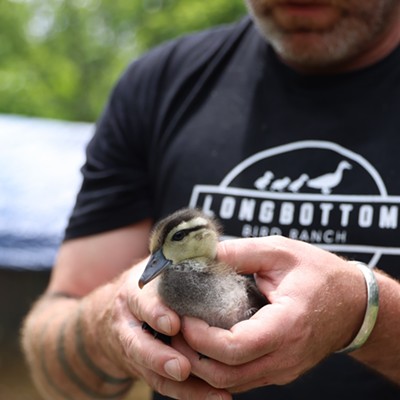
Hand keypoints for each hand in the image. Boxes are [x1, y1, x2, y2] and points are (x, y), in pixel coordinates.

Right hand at [92, 258, 230, 399]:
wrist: (107, 316)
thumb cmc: (146, 286)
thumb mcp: (155, 266)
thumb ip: (179, 256)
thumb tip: (213, 241)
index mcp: (136, 291)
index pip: (142, 301)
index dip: (155, 312)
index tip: (173, 323)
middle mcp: (129, 320)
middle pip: (138, 343)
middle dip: (158, 356)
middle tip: (183, 367)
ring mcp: (133, 347)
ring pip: (150, 369)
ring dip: (179, 384)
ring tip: (212, 394)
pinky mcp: (142, 366)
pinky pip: (161, 384)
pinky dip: (186, 394)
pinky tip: (215, 399)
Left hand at [178, 236, 365, 391]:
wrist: (353, 304)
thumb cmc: (319, 274)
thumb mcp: (279, 251)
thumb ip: (239, 251)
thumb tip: (200, 255)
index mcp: (287, 325)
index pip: (235, 347)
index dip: (201, 336)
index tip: (183, 315)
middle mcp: (286, 356)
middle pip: (226, 374)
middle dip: (191, 354)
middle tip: (174, 326)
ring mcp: (284, 369)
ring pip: (231, 382)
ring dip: (201, 363)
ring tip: (184, 334)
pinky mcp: (280, 371)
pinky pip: (241, 377)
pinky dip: (217, 365)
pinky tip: (205, 343)